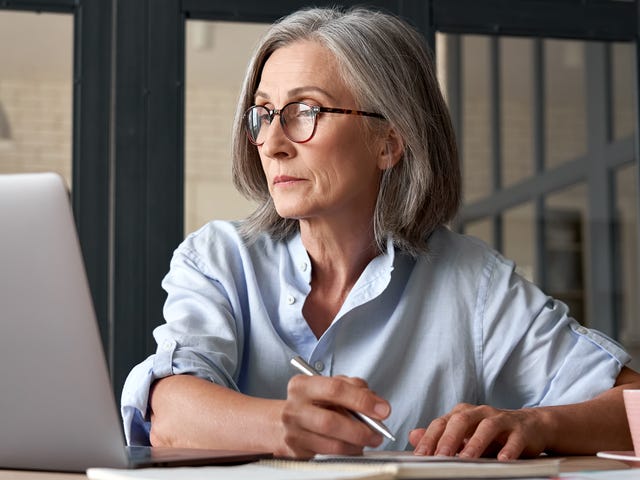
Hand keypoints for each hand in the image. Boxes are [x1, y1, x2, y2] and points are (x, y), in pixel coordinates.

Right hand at [279, 374, 390, 457]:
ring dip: (356, 444)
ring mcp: (293, 432)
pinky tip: (354, 446)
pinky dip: (347, 452)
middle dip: (360, 429)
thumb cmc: (311, 402)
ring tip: (369, 440)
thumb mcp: (327, 385)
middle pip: (331, 421)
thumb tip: (377, 404)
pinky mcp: (297, 452)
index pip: (335, 389)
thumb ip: (353, 387)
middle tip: (378, 432)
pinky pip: (329, 455)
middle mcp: (294, 408)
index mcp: (302, 385)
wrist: (278, 423)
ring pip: (332, 444)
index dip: (362, 400)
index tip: (382, 409)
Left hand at [409, 403, 547, 460]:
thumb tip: (413, 436)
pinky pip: (514, 438)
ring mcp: (501, 419)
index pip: (442, 423)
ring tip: (466, 458)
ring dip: (475, 443)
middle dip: (449, 439)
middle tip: (440, 456)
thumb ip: (440, 437)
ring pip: (487, 427)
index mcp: (463, 413)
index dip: (430, 438)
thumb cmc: (493, 433)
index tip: (420, 455)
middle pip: (461, 421)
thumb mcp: (465, 435)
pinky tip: (502, 459)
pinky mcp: (521, 430)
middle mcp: (480, 412)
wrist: (531, 427)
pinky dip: (508, 449)